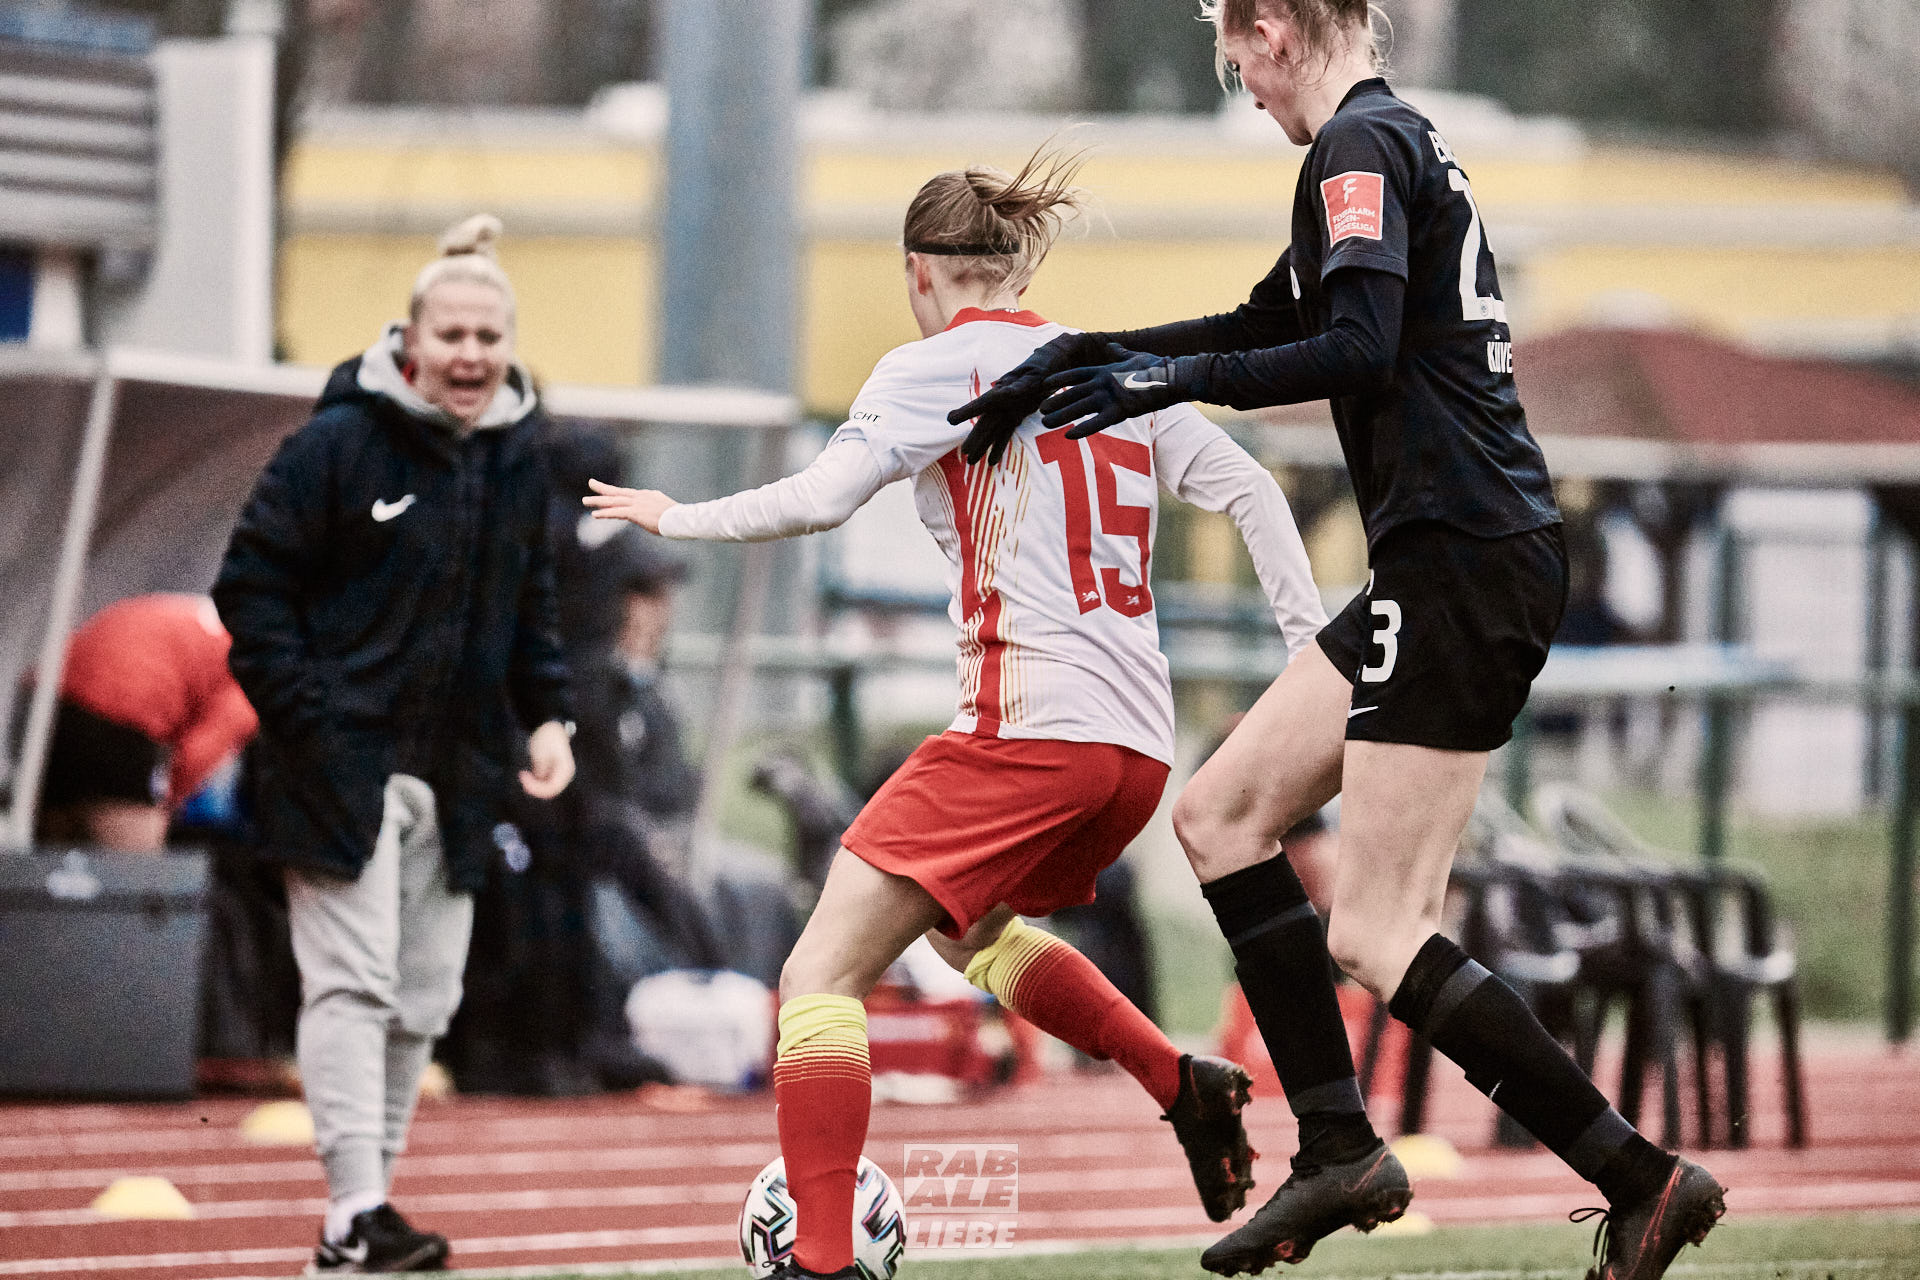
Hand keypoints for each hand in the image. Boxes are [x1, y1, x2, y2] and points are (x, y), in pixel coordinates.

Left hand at [520, 720, 574, 798]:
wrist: (551, 725)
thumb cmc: (547, 737)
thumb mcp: (541, 754)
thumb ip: (540, 770)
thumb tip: (537, 781)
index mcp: (565, 770)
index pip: (551, 788)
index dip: (536, 787)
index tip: (523, 776)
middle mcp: (564, 774)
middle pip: (549, 790)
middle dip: (534, 787)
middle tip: (522, 776)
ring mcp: (559, 773)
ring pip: (546, 787)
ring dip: (534, 784)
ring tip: (524, 775)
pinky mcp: (552, 771)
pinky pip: (544, 781)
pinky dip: (535, 781)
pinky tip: (527, 773)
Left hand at [584, 478, 677, 533]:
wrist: (681, 519)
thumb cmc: (678, 518)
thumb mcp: (666, 510)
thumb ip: (657, 509)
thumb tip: (656, 514)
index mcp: (648, 495)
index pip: (628, 494)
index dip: (617, 494)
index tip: (608, 493)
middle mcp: (640, 497)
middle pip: (618, 492)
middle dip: (603, 488)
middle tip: (591, 483)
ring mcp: (637, 504)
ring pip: (613, 500)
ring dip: (598, 501)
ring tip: (585, 500)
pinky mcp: (635, 513)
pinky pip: (616, 512)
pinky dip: (605, 513)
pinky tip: (594, 514)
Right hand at [949, 331, 1112, 465]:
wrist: (1053, 362)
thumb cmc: (1045, 365)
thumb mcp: (1036, 372)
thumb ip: (1021, 383)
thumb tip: (1006, 392)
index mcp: (1004, 389)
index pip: (983, 403)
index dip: (966, 411)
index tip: (951, 419)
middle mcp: (1003, 401)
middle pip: (986, 421)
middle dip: (975, 438)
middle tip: (965, 453)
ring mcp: (1009, 409)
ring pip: (992, 430)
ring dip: (983, 446)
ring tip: (971, 462)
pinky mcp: (1017, 415)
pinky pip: (1005, 433)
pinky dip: (999, 447)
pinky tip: (992, 461)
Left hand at [1041, 346, 1181, 438]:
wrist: (1173, 377)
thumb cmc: (1157, 367)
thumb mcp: (1134, 356)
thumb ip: (1119, 353)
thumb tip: (1111, 346)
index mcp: (1105, 370)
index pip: (1075, 374)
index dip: (1059, 379)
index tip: (1045, 385)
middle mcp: (1103, 382)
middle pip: (1072, 392)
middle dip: (1055, 401)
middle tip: (1040, 409)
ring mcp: (1110, 396)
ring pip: (1079, 407)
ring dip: (1061, 416)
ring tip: (1045, 423)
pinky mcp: (1121, 411)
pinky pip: (1097, 423)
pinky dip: (1082, 430)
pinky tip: (1069, 436)